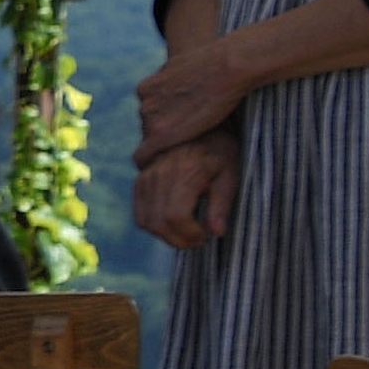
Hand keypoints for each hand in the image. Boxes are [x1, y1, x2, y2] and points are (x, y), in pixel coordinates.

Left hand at [134, 42, 251, 158]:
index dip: (164, 121)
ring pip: (150, 139)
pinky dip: (148, 162)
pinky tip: (154, 169)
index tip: (174, 130)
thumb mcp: (187, 70)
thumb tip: (190, 87)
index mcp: (147, 87)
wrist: (226, 66)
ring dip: (163, 145)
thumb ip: (179, 83)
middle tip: (181, 143)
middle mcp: (144, 102)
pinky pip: (144, 154)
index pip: (150, 111)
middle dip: (162, 133)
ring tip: (180, 153)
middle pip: (148, 125)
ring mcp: (149, 118)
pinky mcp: (159, 133)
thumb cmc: (218, 67)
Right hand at [135, 133, 241, 250]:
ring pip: (146, 221)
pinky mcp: (139, 182)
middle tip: (197, 241)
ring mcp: (145, 179)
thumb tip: (216, 233)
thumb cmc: (219, 151)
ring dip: (165, 236)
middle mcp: (159, 176)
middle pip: (159, 223)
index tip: (206, 236)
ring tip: (186, 234)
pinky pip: (140, 214)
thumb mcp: (230, 175)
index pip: (176, 216)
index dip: (190, 234)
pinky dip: (154, 226)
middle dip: (178, 239)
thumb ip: (222, 205)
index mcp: (185, 173)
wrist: (194, 128)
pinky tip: (172, 224)